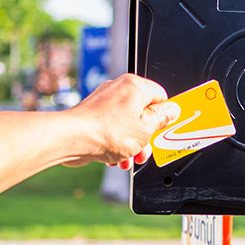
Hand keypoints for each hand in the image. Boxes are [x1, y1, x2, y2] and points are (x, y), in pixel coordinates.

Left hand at [62, 74, 179, 168]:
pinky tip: (114, 157)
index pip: (161, 97)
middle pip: (144, 112)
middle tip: (144, 149)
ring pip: (128, 123)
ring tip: (128, 158)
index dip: (165, 116)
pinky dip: (116, 142)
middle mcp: (119, 89)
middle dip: (146, 136)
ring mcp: (104, 101)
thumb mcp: (146, 128)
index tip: (163, 130)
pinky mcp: (93, 114)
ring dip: (132, 143)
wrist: (71, 139)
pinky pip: (113, 127)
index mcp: (135, 86)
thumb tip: (173, 110)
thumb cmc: (106, 132)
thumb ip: (163, 118)